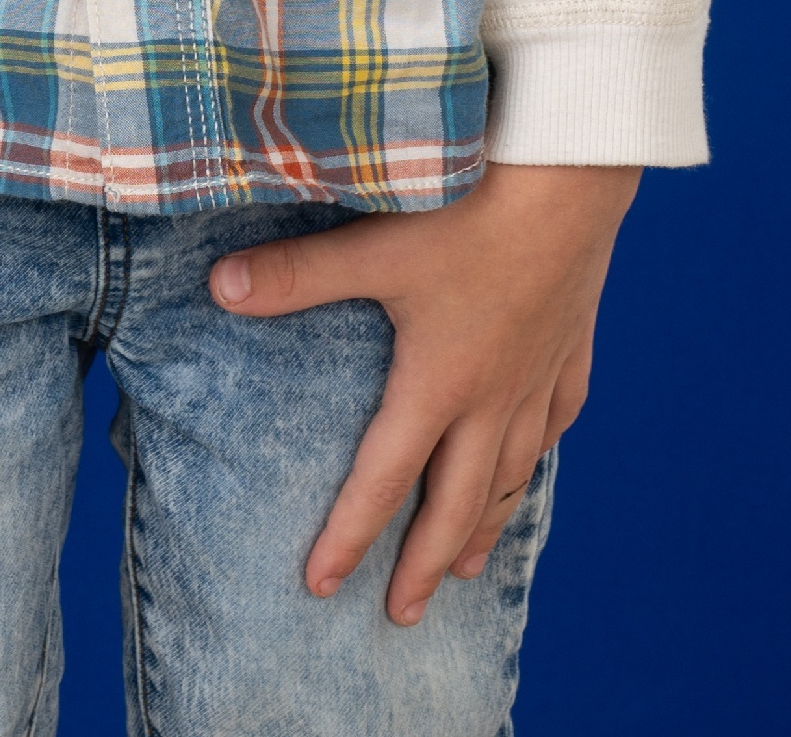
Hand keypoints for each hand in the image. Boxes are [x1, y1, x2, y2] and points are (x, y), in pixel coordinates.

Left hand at [210, 162, 638, 622]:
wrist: (571, 175)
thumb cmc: (474, 208)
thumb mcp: (376, 243)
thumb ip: (298, 274)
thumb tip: (218, 289)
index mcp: (440, 383)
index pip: (384, 479)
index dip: (350, 536)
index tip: (322, 586)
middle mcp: (494, 396)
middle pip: (458, 502)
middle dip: (425, 563)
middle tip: (404, 614)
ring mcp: (539, 375)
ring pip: (513, 473)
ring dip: (486, 525)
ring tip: (467, 566)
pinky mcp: (571, 343)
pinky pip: (558, 417)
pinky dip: (540, 452)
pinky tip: (533, 460)